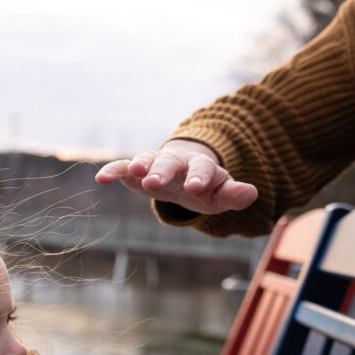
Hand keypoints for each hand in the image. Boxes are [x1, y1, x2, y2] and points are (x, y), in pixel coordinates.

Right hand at [96, 139, 257, 214]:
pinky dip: (113, 171)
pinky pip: (122, 167)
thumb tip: (253, 193)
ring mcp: (155, 163)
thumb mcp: (220, 194)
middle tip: (154, 183)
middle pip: (170, 163)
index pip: (202, 170)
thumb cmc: (204, 186)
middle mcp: (176, 161)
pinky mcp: (135, 170)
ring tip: (133, 172)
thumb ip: (234, 194)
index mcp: (200, 167)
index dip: (199, 177)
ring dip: (139, 165)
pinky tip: (101, 178)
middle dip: (162, 172)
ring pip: (147, 160)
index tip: (194, 187)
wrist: (183, 172)